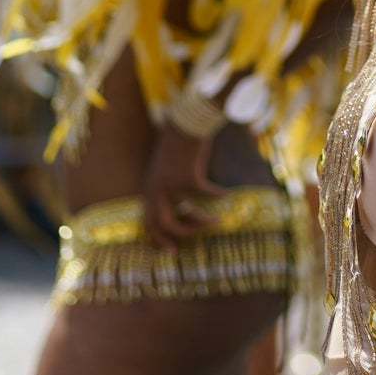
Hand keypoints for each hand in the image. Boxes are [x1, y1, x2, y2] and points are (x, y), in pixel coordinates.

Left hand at [143, 125, 226, 249]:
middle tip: (194, 241)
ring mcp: (172, 186)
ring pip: (190, 216)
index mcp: (149, 190)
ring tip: (219, 220)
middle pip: (165, 226)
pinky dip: (219, 195)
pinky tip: (227, 194)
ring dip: (205, 221)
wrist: (182, 124)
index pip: (148, 223)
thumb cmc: (175, 145)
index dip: (158, 239)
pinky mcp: (189, 179)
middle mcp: (157, 191)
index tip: (171, 250)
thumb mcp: (164, 169)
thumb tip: (180, 206)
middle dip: (180, 237)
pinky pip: (207, 194)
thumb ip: (167, 187)